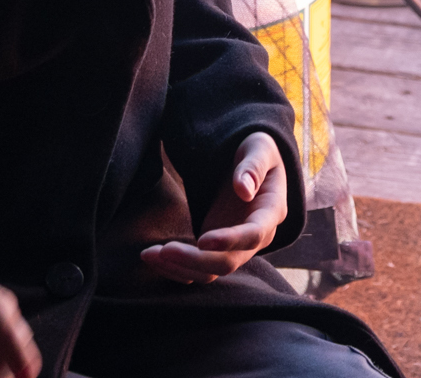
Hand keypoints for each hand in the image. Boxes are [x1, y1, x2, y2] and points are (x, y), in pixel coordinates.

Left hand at [137, 132, 286, 285]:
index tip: (203, 240)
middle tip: (165, 249)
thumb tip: (244, 189)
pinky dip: (174, 267)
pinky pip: (196, 268)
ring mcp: (234, 247)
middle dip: (195, 260)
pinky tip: (152, 256)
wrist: (249, 165)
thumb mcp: (259, 148)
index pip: (254, 235)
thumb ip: (253, 166)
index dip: (230, 241)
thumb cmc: (257, 152)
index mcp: (270, 212)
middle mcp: (255, 238)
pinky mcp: (215, 249)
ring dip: (180, 267)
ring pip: (209, 272)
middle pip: (227, 262)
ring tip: (149, 254)